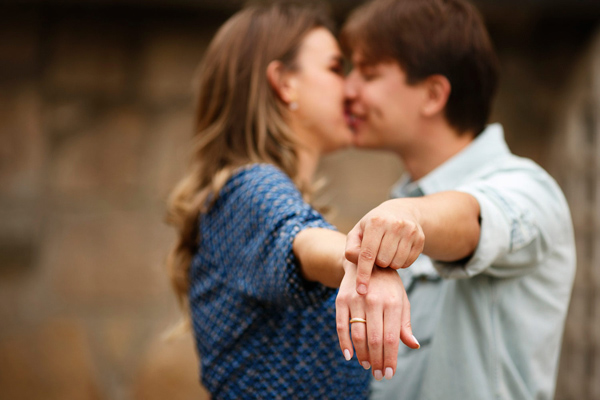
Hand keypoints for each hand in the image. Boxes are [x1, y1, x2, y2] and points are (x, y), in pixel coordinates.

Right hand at [336, 261, 418, 380]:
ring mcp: (356, 299)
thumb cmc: (388, 286)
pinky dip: (344, 343)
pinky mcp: (341, 299)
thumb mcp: (401, 301)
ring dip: (362, 355)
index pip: (391, 338)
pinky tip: (349, 356)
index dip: (390, 358)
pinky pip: (341, 325)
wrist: (365, 262)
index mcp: (392, 302)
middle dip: (377, 361)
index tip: (390, 373)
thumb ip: (404, 324)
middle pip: (374, 339)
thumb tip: (413, 345)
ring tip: (367, 365)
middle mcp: (374, 300)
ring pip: (358, 335)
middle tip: (379, 374)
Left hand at [345, 199, 424, 293]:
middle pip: (383, 261)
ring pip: (396, 264)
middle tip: (376, 254)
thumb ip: (352, 248)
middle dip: (377, 263)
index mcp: (376, 222)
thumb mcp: (358, 232)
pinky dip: (400, 262)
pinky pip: (408, 263)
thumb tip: (357, 263)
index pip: (367, 254)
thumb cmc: (373, 226)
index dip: (363, 274)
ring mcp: (410, 231)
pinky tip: (396, 252)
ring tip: (386, 252)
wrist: (400, 212)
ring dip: (389, 263)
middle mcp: (395, 224)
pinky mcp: (421, 239)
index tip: (360, 290)